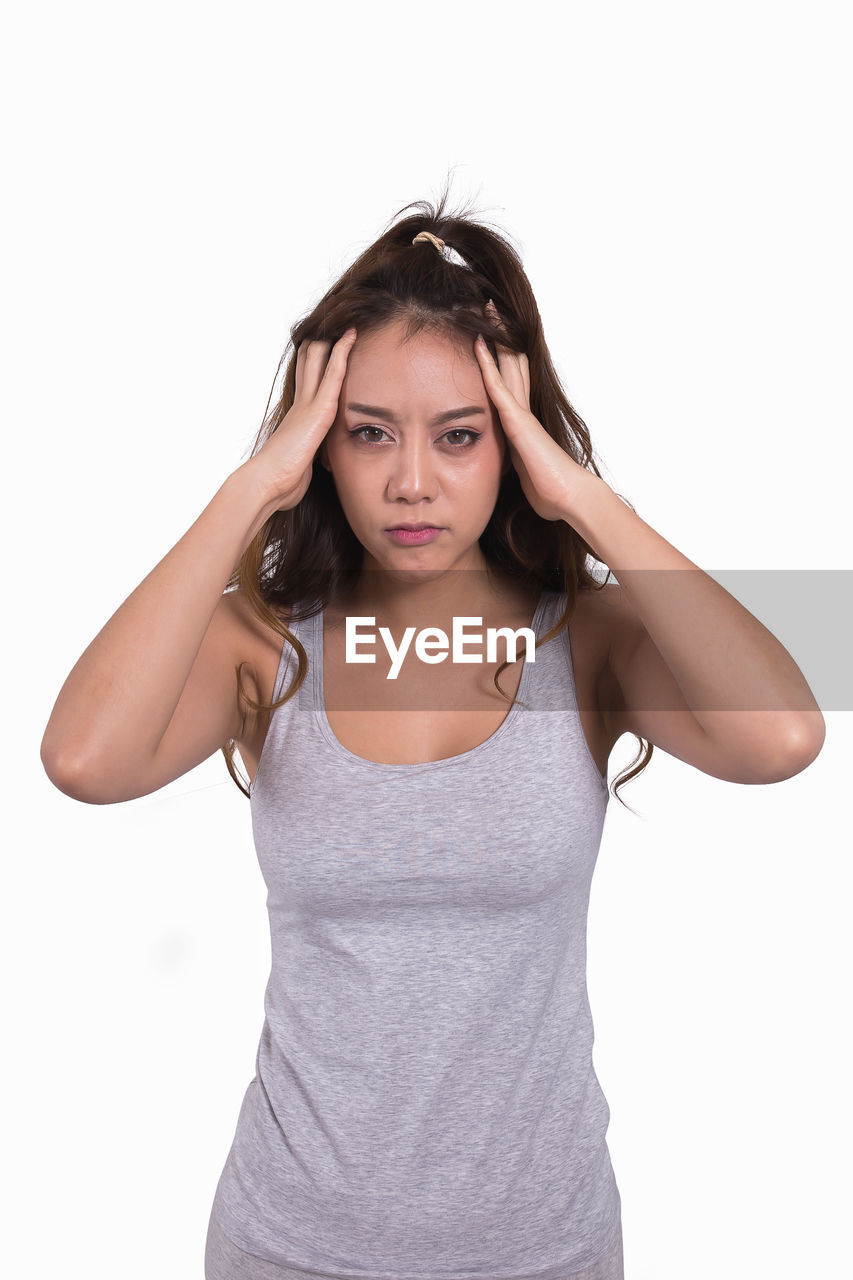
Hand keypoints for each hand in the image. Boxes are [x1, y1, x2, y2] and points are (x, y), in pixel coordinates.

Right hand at [249, 329, 357, 511]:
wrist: (266, 483)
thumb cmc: (280, 481)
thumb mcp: (300, 466)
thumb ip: (308, 459)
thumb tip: (309, 469)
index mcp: (297, 416)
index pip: (306, 377)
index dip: (316, 357)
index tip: (330, 342)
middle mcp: (300, 403)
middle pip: (308, 358)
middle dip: (323, 340)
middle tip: (339, 322)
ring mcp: (308, 404)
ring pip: (318, 357)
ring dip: (334, 337)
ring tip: (350, 320)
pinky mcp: (318, 410)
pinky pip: (333, 373)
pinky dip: (343, 352)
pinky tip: (352, 335)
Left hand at [474, 303, 589, 522]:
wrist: (568, 497)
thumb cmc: (549, 491)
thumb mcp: (523, 472)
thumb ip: (514, 462)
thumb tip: (509, 469)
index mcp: (524, 421)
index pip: (512, 380)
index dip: (503, 355)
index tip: (492, 333)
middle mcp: (524, 410)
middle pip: (513, 362)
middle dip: (502, 334)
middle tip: (491, 305)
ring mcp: (522, 413)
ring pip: (508, 365)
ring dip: (497, 337)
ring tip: (486, 308)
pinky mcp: (518, 421)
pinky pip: (499, 387)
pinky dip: (488, 364)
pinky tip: (479, 344)